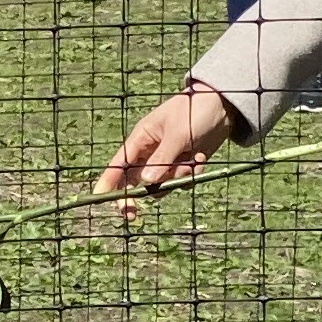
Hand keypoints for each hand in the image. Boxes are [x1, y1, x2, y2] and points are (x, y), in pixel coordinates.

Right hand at [98, 86, 245, 197]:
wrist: (222, 106)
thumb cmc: (194, 111)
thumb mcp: (178, 134)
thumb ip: (163, 159)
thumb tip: (146, 182)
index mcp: (141, 138)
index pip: (119, 162)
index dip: (108, 180)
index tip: (99, 197)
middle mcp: (149, 152)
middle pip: (133, 180)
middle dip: (134, 196)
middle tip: (132, 215)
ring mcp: (165, 160)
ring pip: (159, 183)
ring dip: (174, 180)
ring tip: (192, 162)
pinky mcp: (181, 165)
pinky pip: (177, 181)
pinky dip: (188, 175)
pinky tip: (200, 159)